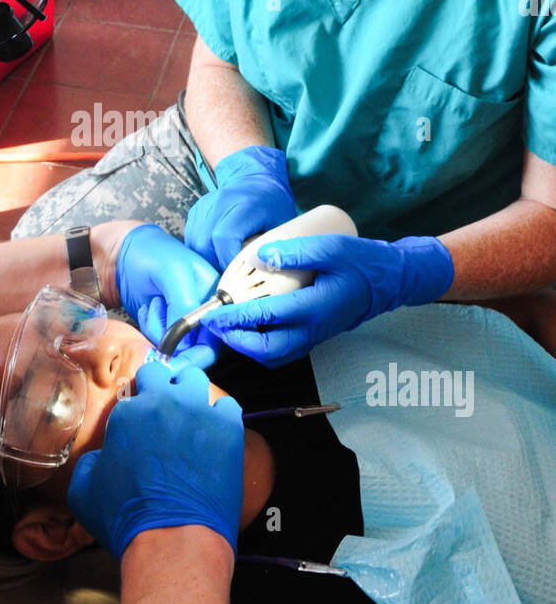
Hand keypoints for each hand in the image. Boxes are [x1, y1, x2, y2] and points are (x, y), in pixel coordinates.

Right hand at [67, 359, 243, 557]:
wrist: (174, 541)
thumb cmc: (127, 519)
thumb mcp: (84, 492)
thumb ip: (88, 463)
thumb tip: (101, 457)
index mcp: (129, 411)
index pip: (132, 388)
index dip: (135, 402)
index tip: (138, 418)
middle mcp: (165, 403)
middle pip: (163, 372)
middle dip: (160, 385)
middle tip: (162, 407)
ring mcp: (200, 413)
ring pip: (196, 379)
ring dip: (190, 392)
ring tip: (189, 414)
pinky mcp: (229, 430)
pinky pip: (228, 405)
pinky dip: (220, 415)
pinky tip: (214, 432)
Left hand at [116, 223, 222, 365]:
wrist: (122, 256)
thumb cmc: (151, 253)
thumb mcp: (172, 273)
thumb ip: (183, 304)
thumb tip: (184, 337)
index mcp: (216, 297)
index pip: (218, 335)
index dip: (199, 352)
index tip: (176, 357)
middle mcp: (204, 312)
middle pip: (199, 349)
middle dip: (175, 344)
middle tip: (157, 336)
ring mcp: (184, 321)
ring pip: (177, 348)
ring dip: (159, 329)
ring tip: (154, 303)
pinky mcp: (166, 326)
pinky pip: (160, 342)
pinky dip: (150, 328)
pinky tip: (149, 308)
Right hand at [184, 146, 296, 272]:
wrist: (255, 178)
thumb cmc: (272, 204)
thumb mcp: (281, 225)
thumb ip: (272, 248)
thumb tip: (266, 276)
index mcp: (244, 205)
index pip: (224, 237)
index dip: (226, 259)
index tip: (236, 275)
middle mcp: (220, 202)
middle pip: (205, 242)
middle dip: (215, 264)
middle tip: (229, 276)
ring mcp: (205, 205)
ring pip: (195, 242)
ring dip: (205, 259)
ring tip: (221, 267)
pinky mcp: (196, 210)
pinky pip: (192, 237)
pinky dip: (200, 251)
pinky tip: (214, 256)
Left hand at [201, 233, 454, 365]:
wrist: (389, 281)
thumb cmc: (362, 262)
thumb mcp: (331, 247)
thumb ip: (295, 252)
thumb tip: (258, 256)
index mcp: (313, 308)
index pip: (265, 317)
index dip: (235, 318)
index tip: (213, 312)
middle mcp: (312, 329)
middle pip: (267, 350)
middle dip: (236, 341)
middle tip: (215, 325)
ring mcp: (314, 336)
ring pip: (275, 356)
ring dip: (248, 347)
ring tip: (228, 328)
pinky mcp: (315, 336)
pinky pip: (284, 351)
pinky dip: (262, 346)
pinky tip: (251, 329)